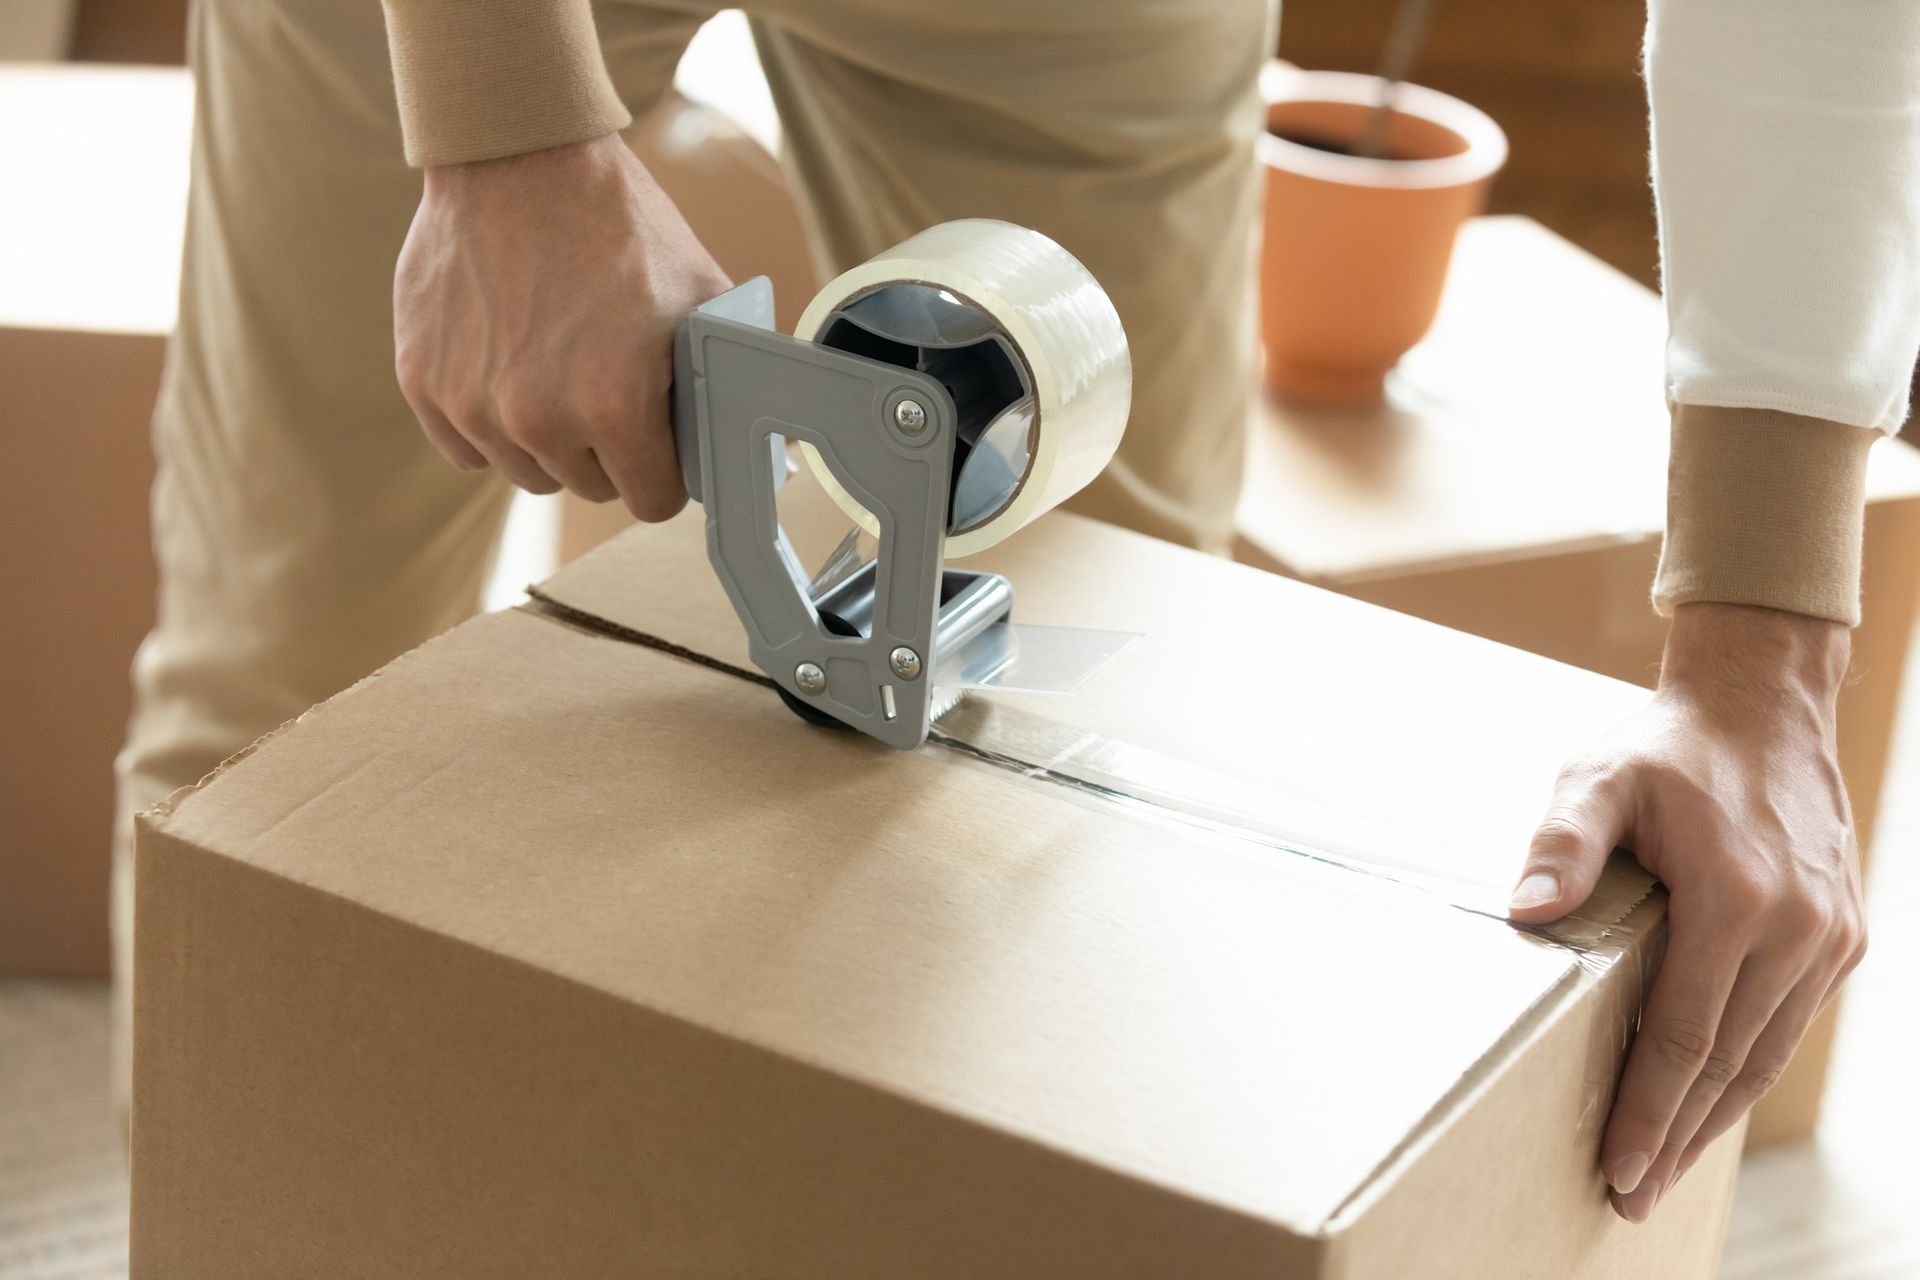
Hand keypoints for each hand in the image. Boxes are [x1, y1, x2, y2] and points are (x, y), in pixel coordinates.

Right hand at [394, 132, 730, 519]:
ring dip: (548, 442)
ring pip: (528, 473)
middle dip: (609, 453)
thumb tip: (775, 457)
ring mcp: (474, 405)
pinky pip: (466, 448)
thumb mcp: (703, 297)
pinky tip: (509, 371)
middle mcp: (538, 419)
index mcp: (615, 406)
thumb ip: (730, 380)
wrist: (517, 156)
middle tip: (610, 391)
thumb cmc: (620, 225)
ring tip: (560, 373)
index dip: (665, 474)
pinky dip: (489, 424)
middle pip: (590, 488)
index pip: (650, 501)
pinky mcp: (422, 383)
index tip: (661, 445)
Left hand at [1509, 602, 1866, 1222]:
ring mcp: (1828, 936)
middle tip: (1630, 1193)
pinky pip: (1789, 1023)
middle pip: (1728, 1063)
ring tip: (1663, 1168)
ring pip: (1765, 1054)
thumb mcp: (1598, 778)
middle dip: (1675, 1134)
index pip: (1684, 1034)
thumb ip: (1563, 845)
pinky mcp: (1841, 936)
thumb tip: (1524, 910)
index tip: (1617, 1167)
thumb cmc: (1669, 748)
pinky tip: (1709, 1101)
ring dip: (1713, 1117)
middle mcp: (1795, 928)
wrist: (1763, 704)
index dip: (1649, 1109)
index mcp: (1736, 898)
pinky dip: (1747, 1068)